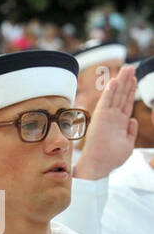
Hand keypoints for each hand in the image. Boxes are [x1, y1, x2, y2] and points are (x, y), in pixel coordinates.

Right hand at [74, 64, 137, 180]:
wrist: (98, 165)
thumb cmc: (111, 159)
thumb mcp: (128, 144)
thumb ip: (131, 131)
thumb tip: (133, 120)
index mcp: (120, 123)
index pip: (127, 103)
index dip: (131, 91)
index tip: (134, 79)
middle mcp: (113, 117)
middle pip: (122, 95)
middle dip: (127, 81)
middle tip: (130, 68)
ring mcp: (107, 117)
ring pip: (116, 95)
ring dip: (121, 82)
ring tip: (127, 69)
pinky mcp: (100, 118)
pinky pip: (106, 102)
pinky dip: (110, 91)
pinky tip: (114, 81)